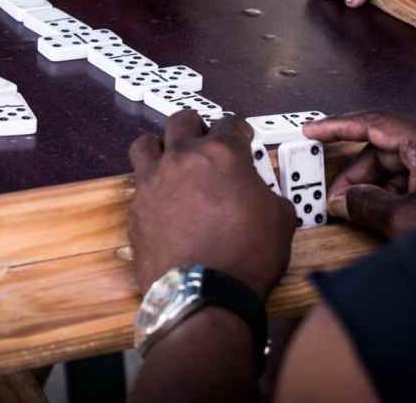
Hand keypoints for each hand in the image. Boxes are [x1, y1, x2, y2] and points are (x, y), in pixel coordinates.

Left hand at [128, 111, 295, 299]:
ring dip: (161, 147)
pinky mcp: (136, 208)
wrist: (204, 294)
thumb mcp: (280, 218)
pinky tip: (163, 203)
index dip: (238, 131)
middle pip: (182, 120)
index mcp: (223, 153)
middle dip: (197, 126)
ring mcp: (154, 181)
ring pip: (147, 144)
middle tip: (206, 143)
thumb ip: (266, 192)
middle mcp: (184, 158)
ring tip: (172, 161)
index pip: (229, 122)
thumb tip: (256, 192)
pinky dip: (151, 187)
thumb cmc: (250, 254)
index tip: (242, 140)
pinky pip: (139, 185)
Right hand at [303, 112, 415, 238]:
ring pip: (403, 166)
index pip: (374, 123)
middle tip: (337, 201)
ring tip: (361, 214)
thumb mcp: (404, 221)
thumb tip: (343, 200)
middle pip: (386, 148)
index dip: (338, 127)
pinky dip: (398, 194)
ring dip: (378, 187)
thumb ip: (366, 205)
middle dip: (359, 173)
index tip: (311, 130)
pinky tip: (387, 216)